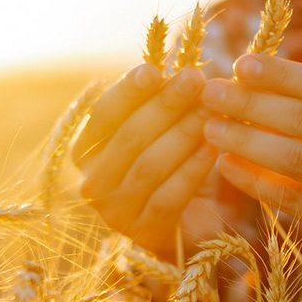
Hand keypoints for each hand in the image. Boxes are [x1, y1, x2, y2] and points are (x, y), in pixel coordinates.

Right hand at [72, 63, 223, 260]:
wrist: (185, 225)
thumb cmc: (171, 166)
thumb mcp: (160, 133)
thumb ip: (161, 106)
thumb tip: (187, 71)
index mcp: (87, 150)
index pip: (103, 115)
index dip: (128, 91)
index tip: (154, 69)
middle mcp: (93, 182)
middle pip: (129, 136)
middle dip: (165, 104)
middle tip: (196, 79)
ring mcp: (116, 211)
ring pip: (149, 165)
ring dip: (184, 133)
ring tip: (212, 109)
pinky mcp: (145, 232)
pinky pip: (170, 196)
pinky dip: (192, 169)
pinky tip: (214, 148)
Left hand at [200, 54, 301, 296]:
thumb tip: (258, 74)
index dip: (279, 73)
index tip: (240, 64)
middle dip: (249, 102)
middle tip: (210, 92)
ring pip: (292, 159)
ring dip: (244, 139)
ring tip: (210, 127)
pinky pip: (288, 198)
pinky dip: (251, 179)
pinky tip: (225, 164)